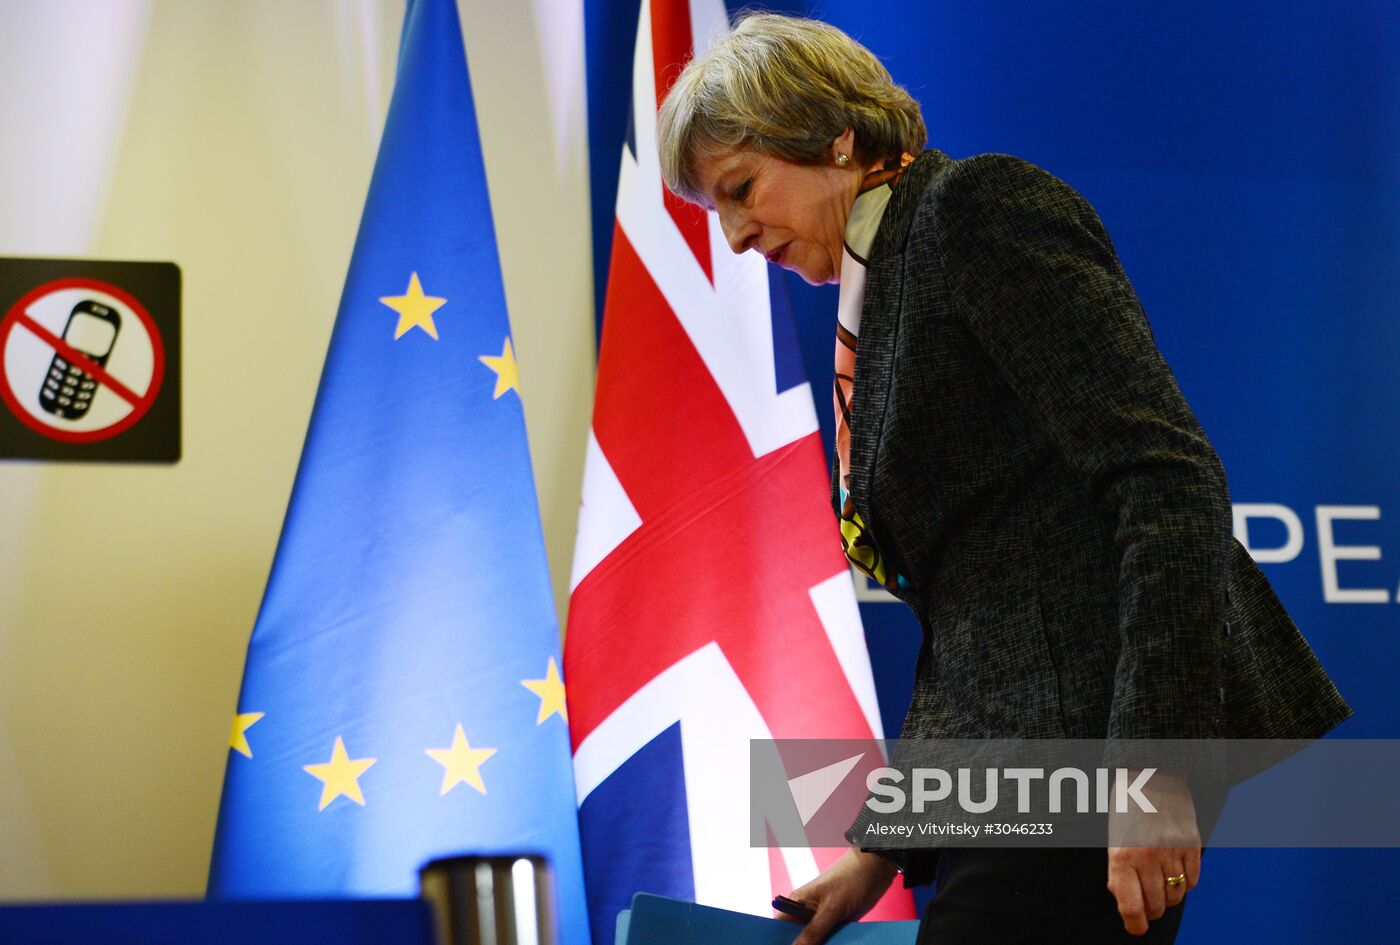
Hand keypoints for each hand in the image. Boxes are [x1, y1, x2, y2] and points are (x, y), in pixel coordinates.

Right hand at [779, 847, 898, 944]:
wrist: (876, 869)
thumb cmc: (850, 879)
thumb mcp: (831, 908)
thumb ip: (813, 931)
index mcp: (797, 902)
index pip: (780, 926)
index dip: (779, 940)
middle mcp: (807, 911)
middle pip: (797, 936)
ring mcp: (822, 917)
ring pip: (815, 940)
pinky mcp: (837, 922)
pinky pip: (830, 939)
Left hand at [1107, 768, 1201, 935]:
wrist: (1149, 775)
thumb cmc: (1125, 810)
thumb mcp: (1113, 840)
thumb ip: (1118, 873)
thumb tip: (1128, 906)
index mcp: (1120, 857)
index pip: (1131, 907)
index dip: (1134, 924)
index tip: (1136, 928)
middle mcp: (1146, 857)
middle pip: (1156, 905)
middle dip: (1152, 909)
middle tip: (1147, 902)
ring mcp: (1172, 852)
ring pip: (1176, 896)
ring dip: (1169, 896)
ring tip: (1160, 882)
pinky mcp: (1191, 845)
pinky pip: (1192, 881)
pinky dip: (1185, 882)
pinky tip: (1175, 870)